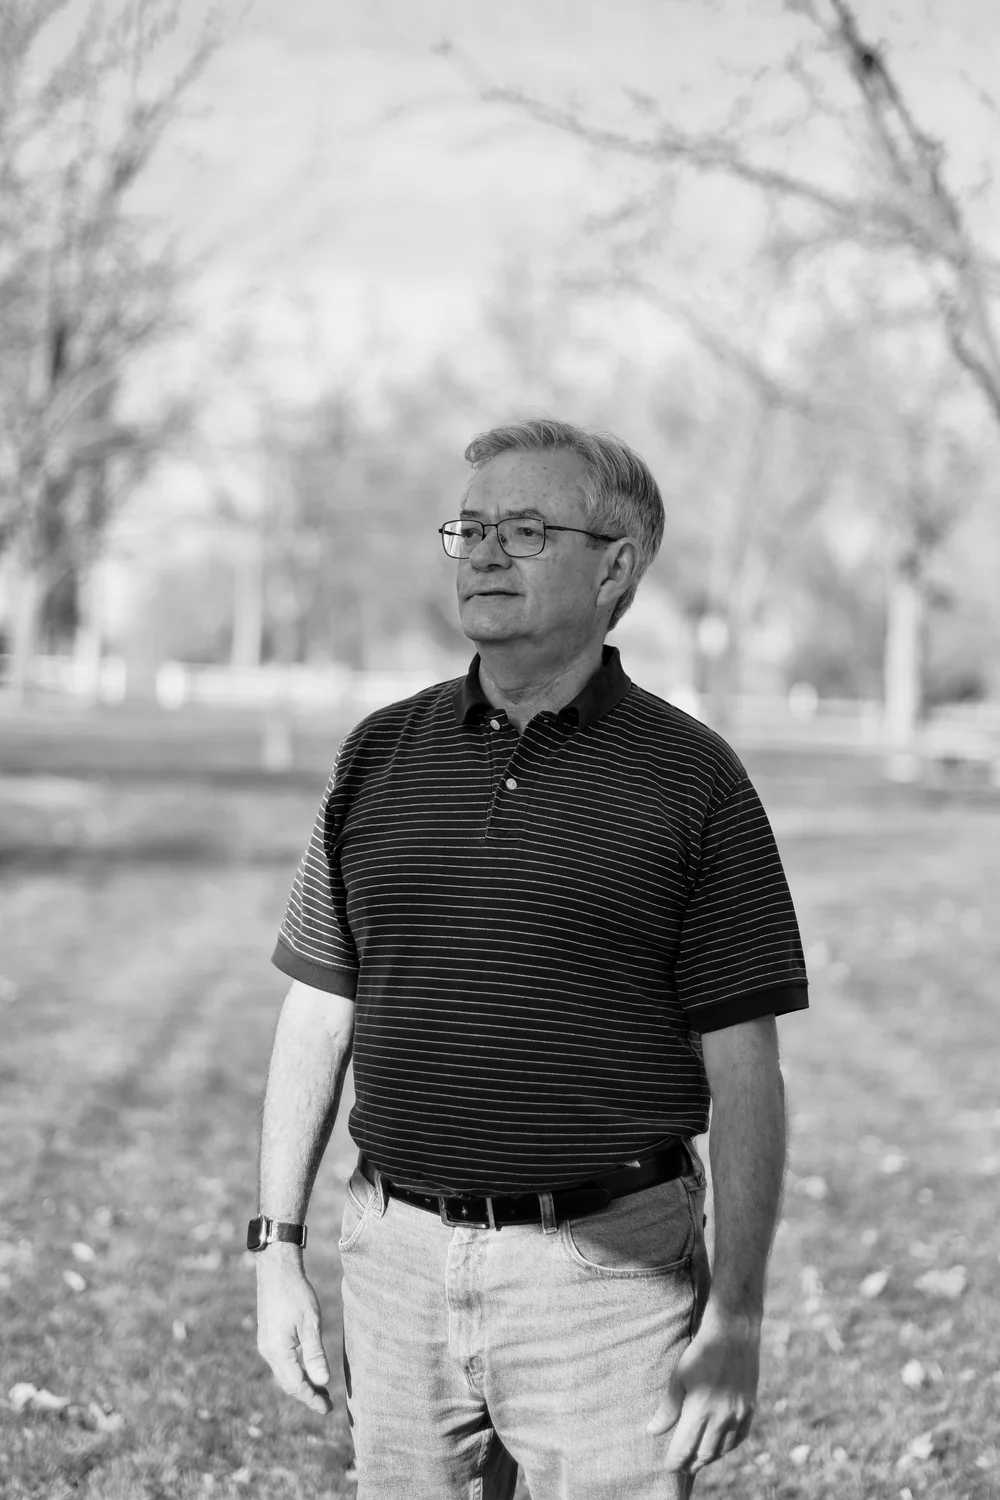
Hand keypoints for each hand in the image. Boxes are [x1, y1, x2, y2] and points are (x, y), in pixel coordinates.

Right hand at [256, 1250, 333, 1415]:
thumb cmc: (295, 1293)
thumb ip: (315, 1354)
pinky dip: (295, 1370)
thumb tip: (323, 1382)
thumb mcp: (310, 1323)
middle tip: (327, 1404)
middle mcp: (268, 1352)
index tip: (327, 1409)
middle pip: (288, 1383)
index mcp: (278, 1351)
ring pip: (284, 1373)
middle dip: (307, 1395)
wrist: (276, 1269)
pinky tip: (307, 1369)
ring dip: (301, 1383)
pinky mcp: (268, 1336)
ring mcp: (266, 1344)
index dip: (312, 1399)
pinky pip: (281, 1362)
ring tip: (321, 1390)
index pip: (297, 1385)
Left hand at [645, 1309, 759, 1474]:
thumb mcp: (678, 1377)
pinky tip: (719, 1446)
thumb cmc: (700, 1352)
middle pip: (704, 1453)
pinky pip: (738, 1438)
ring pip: (722, 1449)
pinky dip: (727, 1447)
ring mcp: (738, 1414)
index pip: (685, 1448)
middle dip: (691, 1464)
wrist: (733, 1333)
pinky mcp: (750, 1408)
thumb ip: (668, 1408)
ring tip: (697, 1460)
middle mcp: (722, 1417)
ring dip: (708, 1457)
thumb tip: (653, 1431)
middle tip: (681, 1468)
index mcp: (701, 1410)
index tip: (668, 1468)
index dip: (675, 1461)